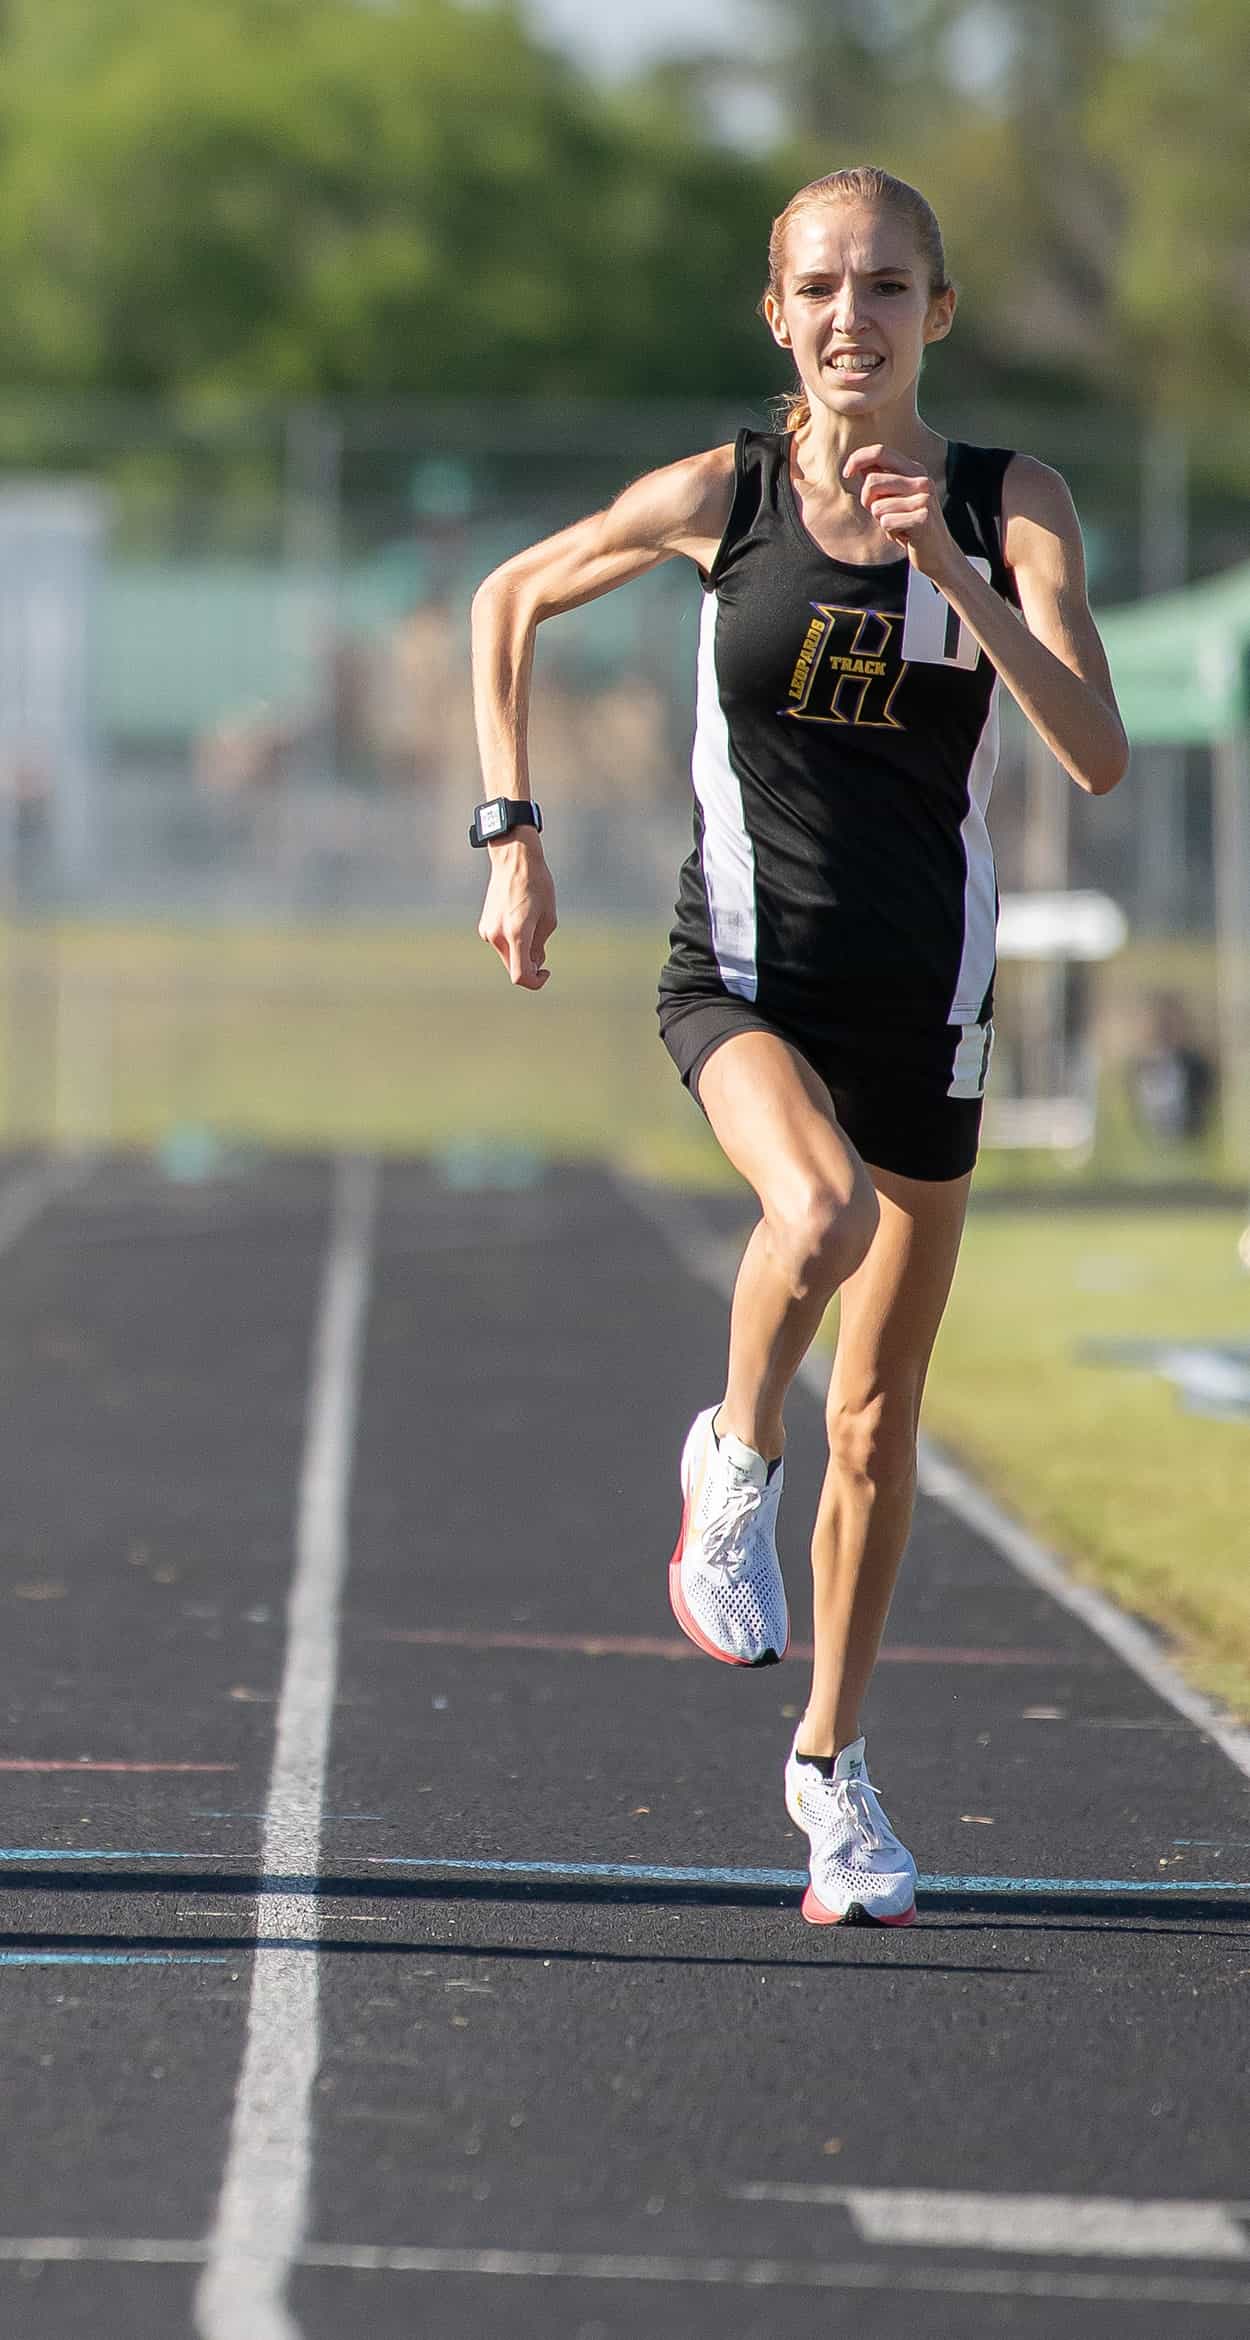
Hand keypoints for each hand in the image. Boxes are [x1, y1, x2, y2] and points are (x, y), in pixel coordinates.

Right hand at [477, 831, 556, 989]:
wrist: (513, 859)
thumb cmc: (537, 884)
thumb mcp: (548, 918)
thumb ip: (540, 946)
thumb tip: (533, 963)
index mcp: (516, 933)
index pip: (521, 976)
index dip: (535, 982)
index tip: (545, 972)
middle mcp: (497, 935)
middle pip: (514, 967)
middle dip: (530, 965)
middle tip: (543, 949)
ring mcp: (488, 931)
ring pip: (507, 955)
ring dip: (521, 952)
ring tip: (533, 925)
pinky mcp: (484, 925)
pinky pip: (501, 943)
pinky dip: (512, 942)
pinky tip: (521, 919)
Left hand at [842, 444, 959, 583]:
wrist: (939, 553)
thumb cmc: (911, 526)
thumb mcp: (894, 499)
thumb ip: (880, 481)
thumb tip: (859, 465)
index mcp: (915, 470)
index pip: (880, 452)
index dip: (858, 458)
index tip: (846, 473)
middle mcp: (921, 480)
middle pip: (872, 481)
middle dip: (867, 501)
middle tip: (881, 515)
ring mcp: (924, 498)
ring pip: (877, 506)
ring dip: (881, 521)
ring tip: (899, 526)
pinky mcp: (923, 518)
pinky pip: (886, 522)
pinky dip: (890, 533)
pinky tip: (906, 535)